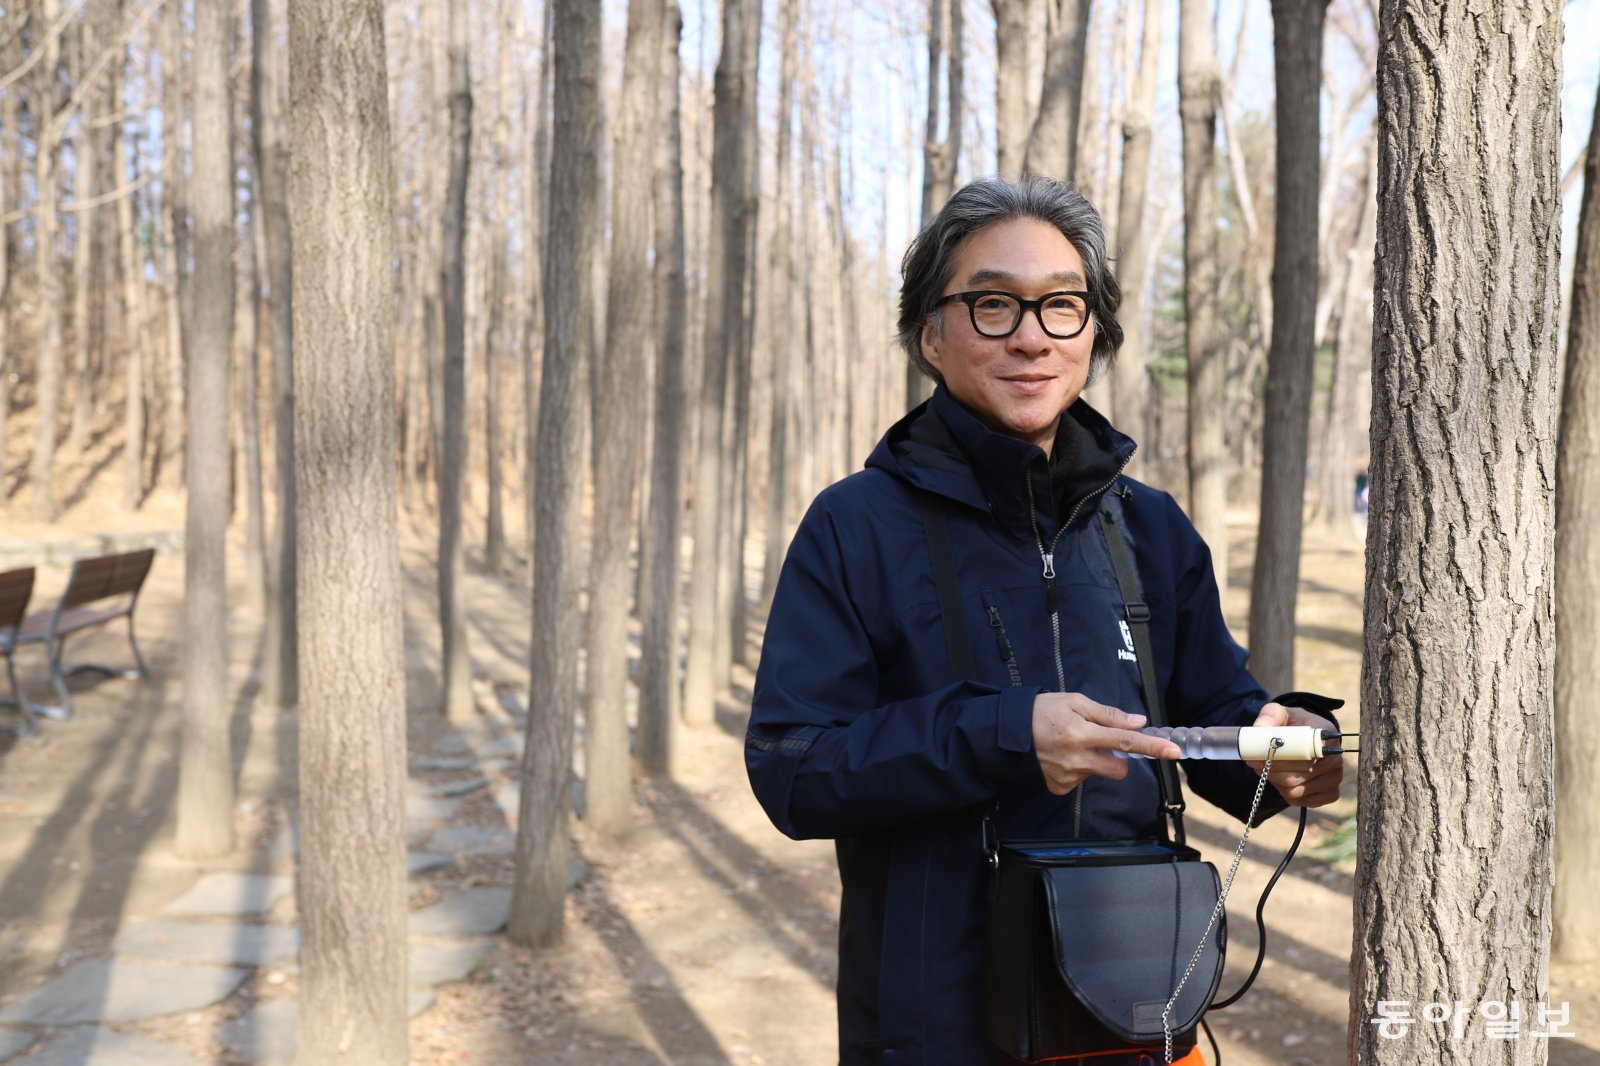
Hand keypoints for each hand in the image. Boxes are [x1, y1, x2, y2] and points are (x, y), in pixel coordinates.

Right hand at [1032, 692, 1181, 795]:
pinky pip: (1081, 780)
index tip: (1173, 751)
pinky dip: (1077, 769)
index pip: (1126, 741)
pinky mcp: (1059, 788)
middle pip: (1119, 769)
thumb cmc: (1040, 711)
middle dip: (1119, 758)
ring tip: (1070, 744)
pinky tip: (1061, 757)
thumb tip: (1137, 722)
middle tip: (1102, 742)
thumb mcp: (1074, 701)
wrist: (1005, 733)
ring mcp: (1067, 777)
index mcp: (1082, 733)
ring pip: (1098, 773)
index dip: (1152, 746)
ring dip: (1093, 760)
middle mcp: (1076, 759)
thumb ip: (1108, 714)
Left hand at [1246, 702, 1343, 807]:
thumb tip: (1260, 727)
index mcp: (1326, 738)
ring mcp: (1334, 779)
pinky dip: (1285, 793)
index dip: (1277, 761)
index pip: (1302, 758)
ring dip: (1275, 782)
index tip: (1256, 759)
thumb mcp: (1282, 713)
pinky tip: (1281, 779)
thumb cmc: (1294, 725)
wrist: (1307, 737)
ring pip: (1295, 791)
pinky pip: (1300, 801)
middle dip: (1270, 772)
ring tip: (1267, 769)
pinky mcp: (1330, 794)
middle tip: (1254, 765)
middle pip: (1296, 778)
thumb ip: (1270, 715)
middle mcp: (1335, 761)